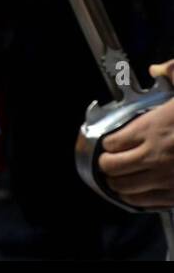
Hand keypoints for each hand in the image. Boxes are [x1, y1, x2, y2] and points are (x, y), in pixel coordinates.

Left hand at [97, 59, 173, 208]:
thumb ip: (172, 72)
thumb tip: (157, 69)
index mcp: (153, 128)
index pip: (110, 142)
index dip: (106, 143)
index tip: (110, 142)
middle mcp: (155, 155)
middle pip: (111, 167)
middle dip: (105, 164)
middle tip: (108, 161)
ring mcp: (167, 178)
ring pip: (125, 188)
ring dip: (117, 183)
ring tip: (118, 178)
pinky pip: (147, 203)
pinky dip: (137, 199)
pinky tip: (137, 193)